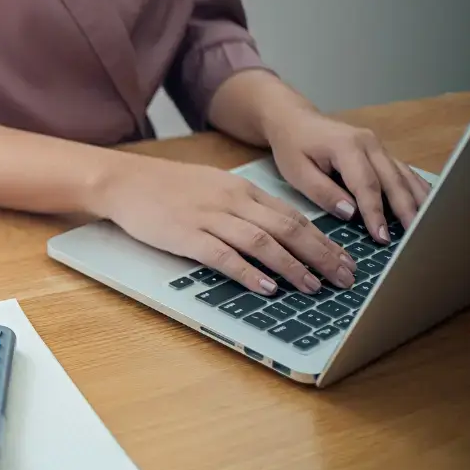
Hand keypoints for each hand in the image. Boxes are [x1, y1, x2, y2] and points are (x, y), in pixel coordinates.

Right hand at [91, 154, 356, 295]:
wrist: (124, 181)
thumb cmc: (167, 187)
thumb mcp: (213, 187)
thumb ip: (243, 206)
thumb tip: (276, 232)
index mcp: (242, 190)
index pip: (293, 216)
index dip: (323, 241)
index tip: (344, 261)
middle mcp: (232, 201)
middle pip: (287, 228)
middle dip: (321, 255)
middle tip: (345, 278)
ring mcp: (209, 217)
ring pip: (263, 242)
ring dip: (292, 266)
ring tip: (313, 287)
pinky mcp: (186, 235)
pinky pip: (224, 255)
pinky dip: (249, 272)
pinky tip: (266, 288)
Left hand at [264, 111, 430, 243]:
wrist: (295, 120)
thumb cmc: (293, 147)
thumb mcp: (297, 173)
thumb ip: (323, 193)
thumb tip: (351, 213)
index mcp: (346, 147)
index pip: (366, 185)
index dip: (375, 213)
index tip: (382, 237)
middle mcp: (369, 143)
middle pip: (393, 180)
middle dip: (405, 210)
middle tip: (413, 236)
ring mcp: (379, 146)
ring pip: (404, 175)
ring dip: (417, 200)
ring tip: (426, 225)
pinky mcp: (381, 152)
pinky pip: (403, 171)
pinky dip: (415, 188)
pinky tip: (426, 204)